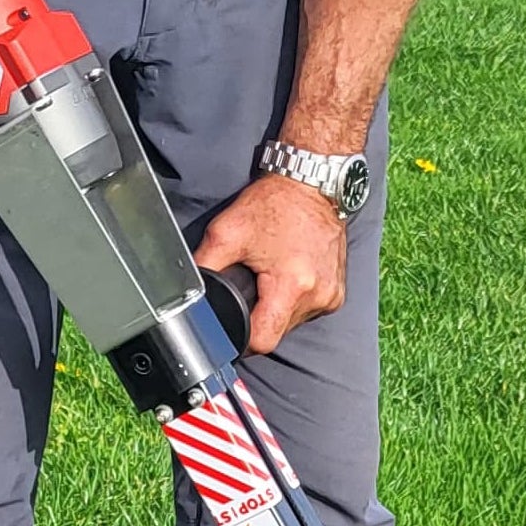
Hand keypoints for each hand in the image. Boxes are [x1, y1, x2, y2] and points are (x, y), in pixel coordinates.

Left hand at [194, 174, 346, 355]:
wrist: (312, 184)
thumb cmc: (274, 205)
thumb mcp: (226, 232)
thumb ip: (204, 266)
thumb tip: (188, 294)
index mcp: (292, 286)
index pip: (263, 341)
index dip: (243, 339)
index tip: (235, 326)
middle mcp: (317, 296)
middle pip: (277, 332)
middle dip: (261, 315)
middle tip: (255, 284)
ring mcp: (331, 296)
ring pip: (293, 323)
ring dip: (279, 307)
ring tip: (274, 275)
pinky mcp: (338, 292)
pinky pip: (309, 310)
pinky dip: (296, 299)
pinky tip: (290, 274)